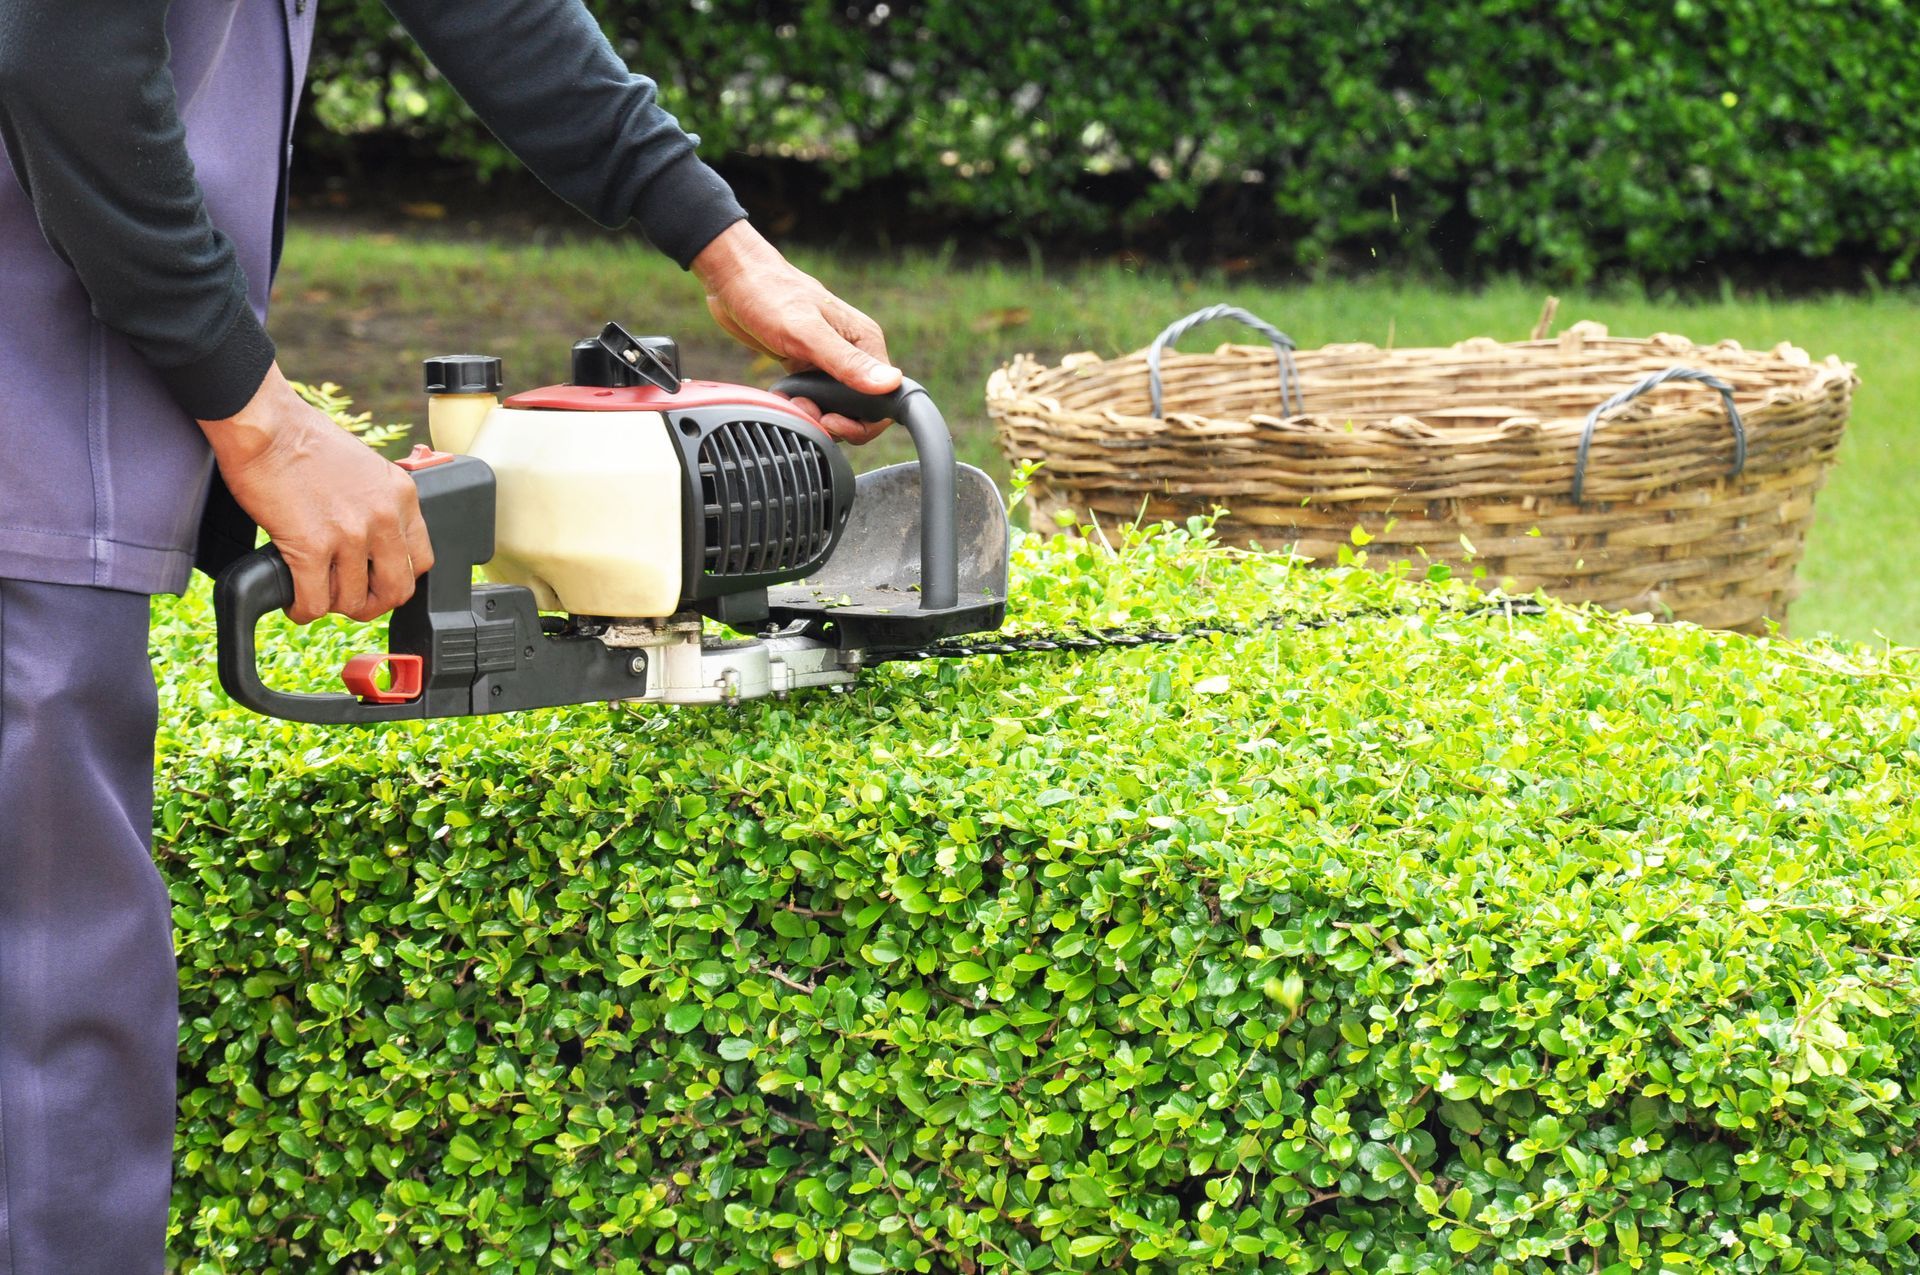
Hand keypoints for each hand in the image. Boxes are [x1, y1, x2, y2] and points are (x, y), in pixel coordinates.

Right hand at [198, 365, 434, 623]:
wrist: (266, 424)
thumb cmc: (303, 439)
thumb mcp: (366, 468)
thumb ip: (378, 503)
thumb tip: (374, 540)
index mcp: (402, 496)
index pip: (421, 560)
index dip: (398, 578)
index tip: (378, 580)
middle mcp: (384, 517)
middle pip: (397, 589)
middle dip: (372, 603)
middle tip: (350, 599)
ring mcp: (350, 534)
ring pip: (352, 601)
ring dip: (331, 604)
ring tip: (315, 593)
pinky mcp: (312, 546)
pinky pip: (315, 602)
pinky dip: (302, 609)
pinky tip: (293, 600)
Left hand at [692, 221, 899, 443]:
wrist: (733, 279)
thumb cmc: (768, 294)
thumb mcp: (807, 332)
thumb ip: (847, 362)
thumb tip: (890, 383)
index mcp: (864, 341)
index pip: (886, 399)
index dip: (863, 422)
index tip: (831, 420)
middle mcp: (853, 351)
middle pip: (862, 409)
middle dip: (836, 422)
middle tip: (807, 412)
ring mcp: (831, 359)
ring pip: (837, 408)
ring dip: (816, 415)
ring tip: (793, 401)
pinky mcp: (809, 364)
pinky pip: (816, 398)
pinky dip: (802, 405)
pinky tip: (785, 395)